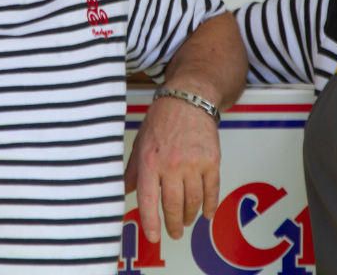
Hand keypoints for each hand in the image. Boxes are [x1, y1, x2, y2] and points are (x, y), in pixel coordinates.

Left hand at [124, 93, 220, 242]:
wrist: (189, 99)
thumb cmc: (161, 119)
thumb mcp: (140, 142)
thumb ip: (133, 170)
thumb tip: (124, 191)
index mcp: (150, 161)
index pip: (148, 199)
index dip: (151, 222)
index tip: (154, 236)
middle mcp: (172, 164)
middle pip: (173, 205)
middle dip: (173, 224)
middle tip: (173, 233)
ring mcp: (194, 163)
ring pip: (193, 201)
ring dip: (189, 216)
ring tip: (186, 221)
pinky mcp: (212, 161)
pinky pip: (212, 190)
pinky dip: (210, 205)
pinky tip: (206, 213)